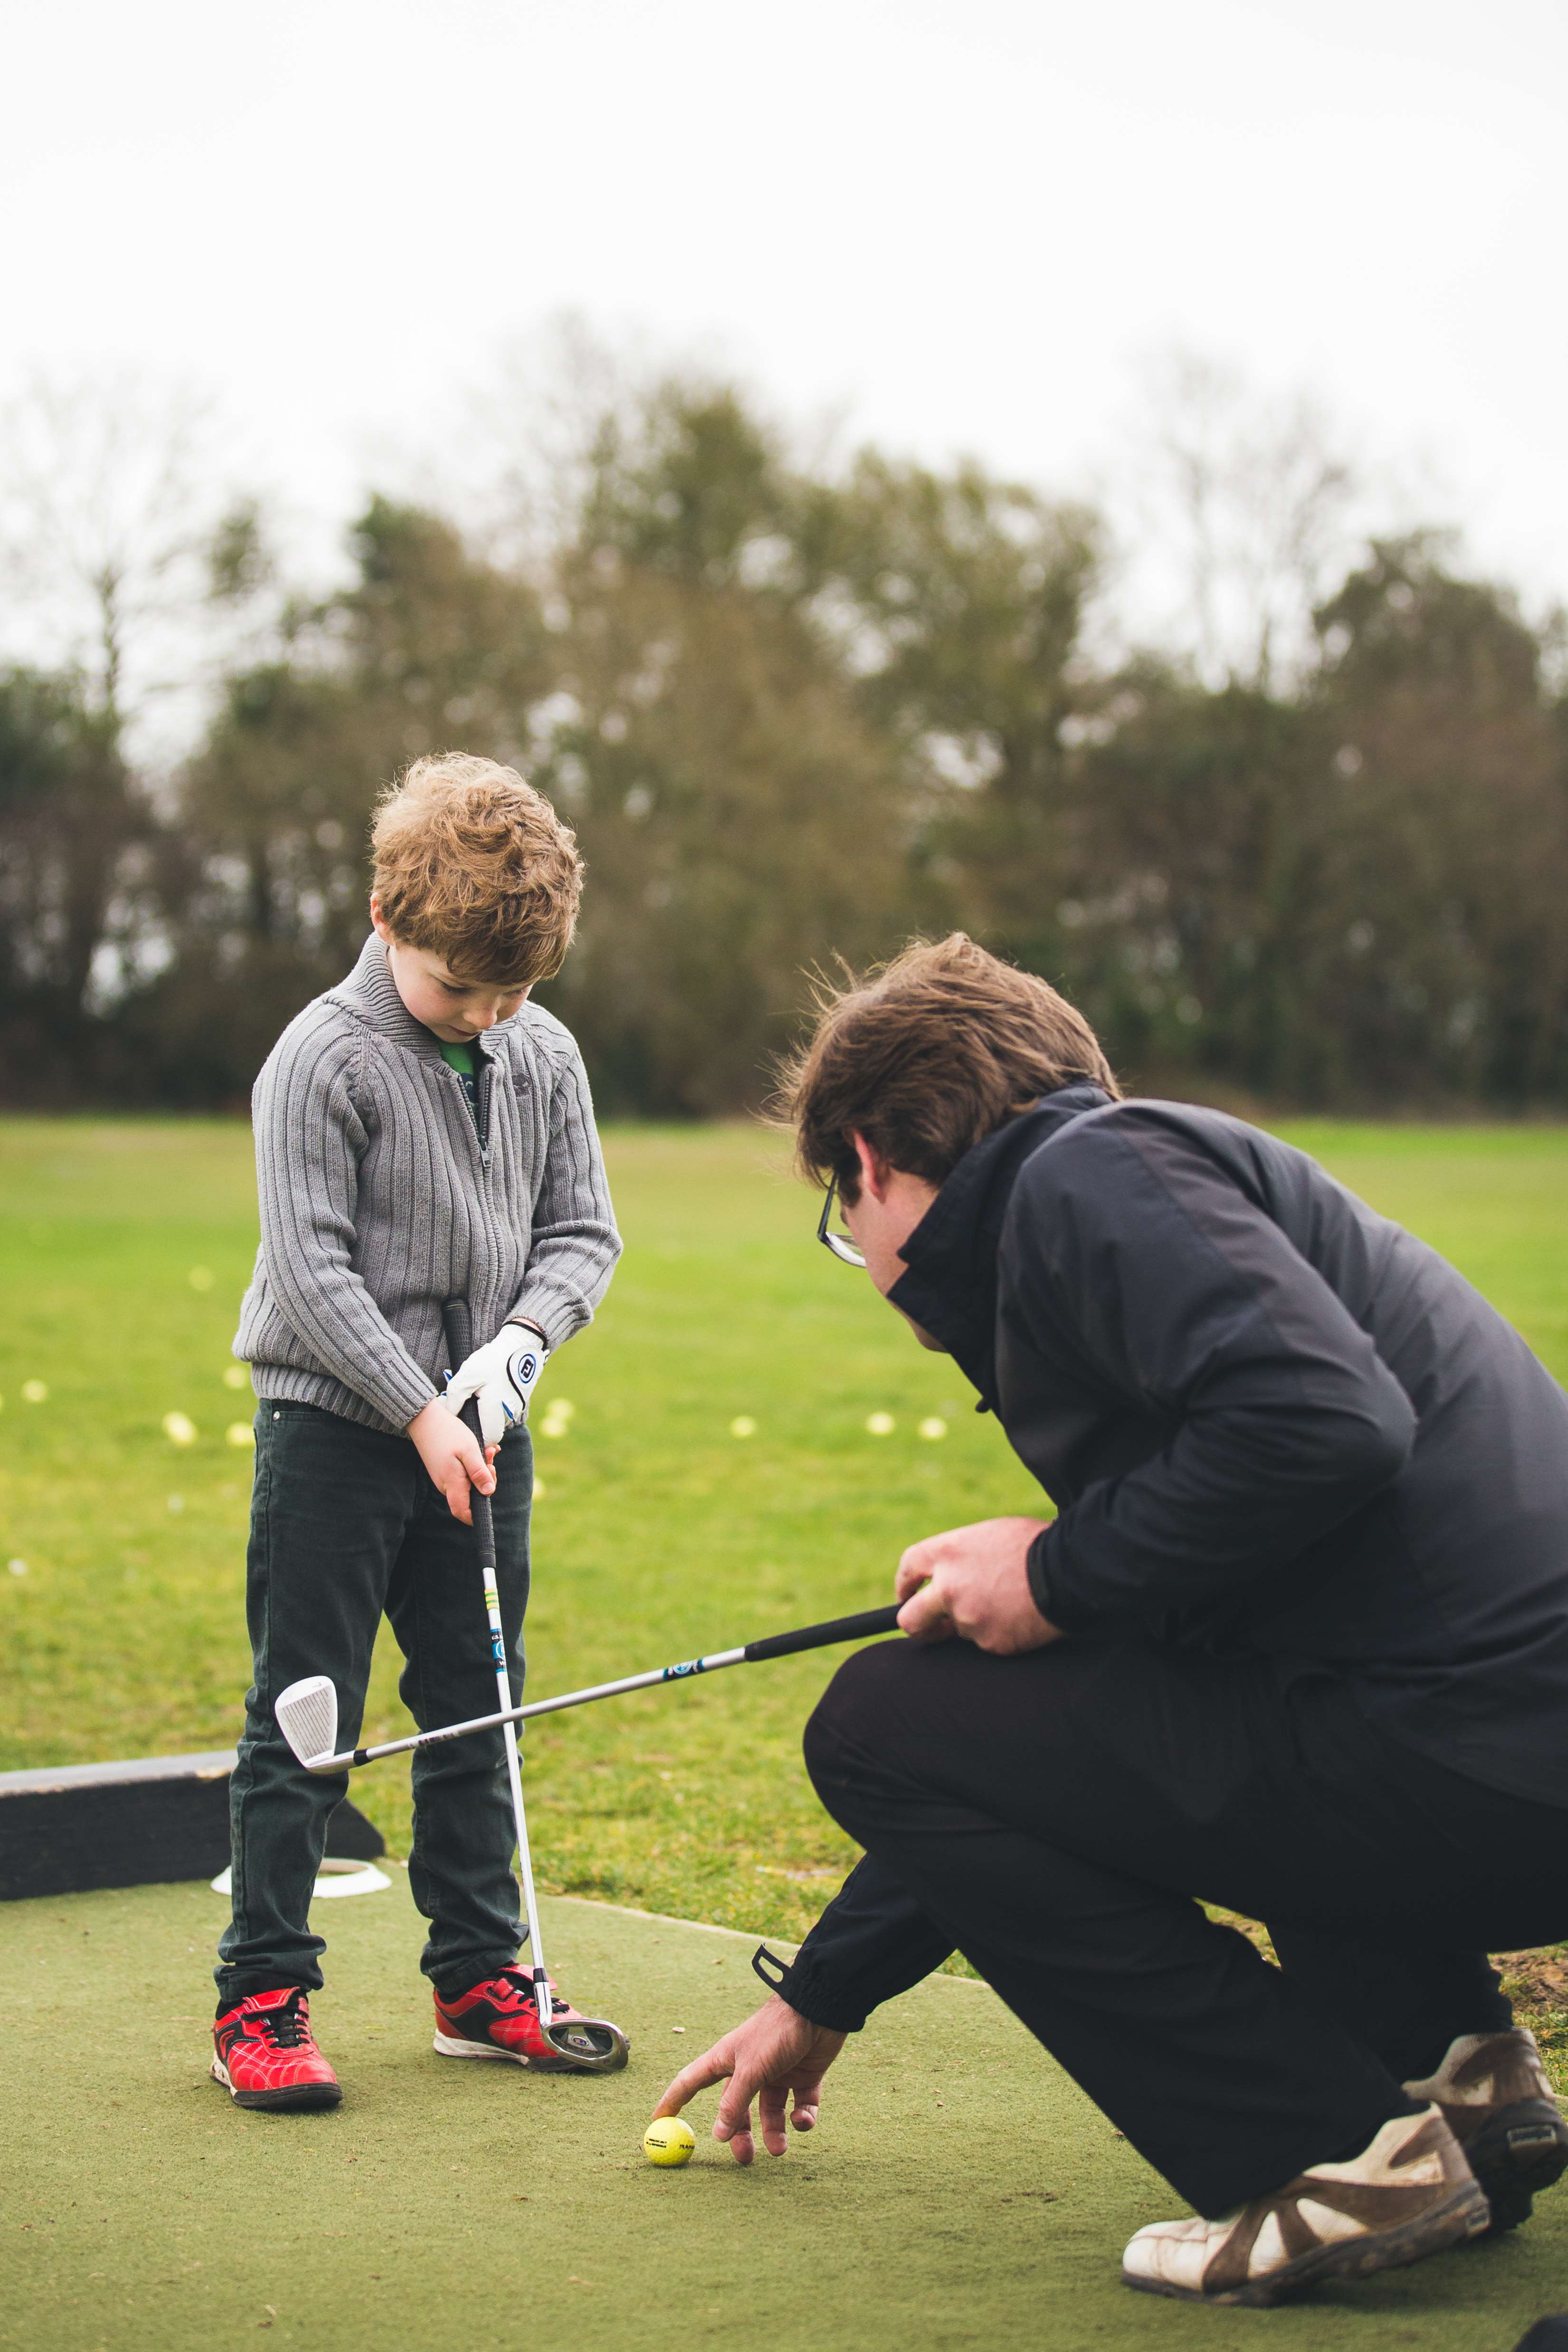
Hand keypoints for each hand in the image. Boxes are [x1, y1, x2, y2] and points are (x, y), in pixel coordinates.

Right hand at [408, 1398, 495, 1525]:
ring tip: (487, 1450)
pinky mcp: (444, 1471)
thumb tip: (488, 1492)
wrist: (425, 1419)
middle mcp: (445, 1485)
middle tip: (491, 1459)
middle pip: (470, 1497)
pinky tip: (480, 1451)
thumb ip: (478, 1473)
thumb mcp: (469, 1451)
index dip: (477, 1514)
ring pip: (468, 1484)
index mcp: (451, 1483)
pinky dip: (474, 1465)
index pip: (463, 1513)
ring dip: (482, 1470)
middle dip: (486, 1481)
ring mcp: (444, 1478)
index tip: (489, 1493)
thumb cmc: (448, 1433)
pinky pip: (463, 1475)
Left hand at [443, 1323, 548, 1446]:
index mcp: (495, 1410)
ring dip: (489, 1414)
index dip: (477, 1439)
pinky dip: (497, 1404)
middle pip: (493, 1431)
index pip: (488, 1439)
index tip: (466, 1428)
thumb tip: (449, 1414)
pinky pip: (506, 1409)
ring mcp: (518, 1406)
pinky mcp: (522, 1398)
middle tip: (468, 1411)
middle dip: (481, 1425)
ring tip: (479, 1396)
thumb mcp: (467, 1376)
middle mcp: (509, 1412)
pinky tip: (490, 1390)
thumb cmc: (493, 1360)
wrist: (521, 1344)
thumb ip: (455, 1398)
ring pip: (500, 1420)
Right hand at [651, 1996, 846, 2164]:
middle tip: (744, 2160)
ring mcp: (777, 2073)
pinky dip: (801, 2118)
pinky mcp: (803, 2077)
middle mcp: (749, 2069)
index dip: (673, 2101)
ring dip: (773, 2132)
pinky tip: (802, 2119)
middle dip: (739, 2134)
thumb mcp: (751, 2069)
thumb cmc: (777, 2032)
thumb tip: (717, 2135)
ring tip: (778, 2149)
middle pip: (736, 2108)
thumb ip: (734, 2103)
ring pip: (770, 2112)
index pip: (691, 2083)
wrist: (819, 2009)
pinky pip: (799, 2106)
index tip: (658, 2123)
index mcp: (727, 2060)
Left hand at [895, 1516, 1060, 1653]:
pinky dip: (1001, 1633)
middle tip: (932, 1628)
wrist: (1068, 1570)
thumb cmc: (1034, 1544)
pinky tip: (1021, 1616)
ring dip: (977, 1621)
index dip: (905, 1585)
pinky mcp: (990, 1642)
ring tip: (1009, 1602)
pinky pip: (988, 1641)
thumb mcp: (989, 1535)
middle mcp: (948, 1587)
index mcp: (947, 1552)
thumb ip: (961, 1558)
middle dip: (917, 1625)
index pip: (909, 1568)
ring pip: (961, 1629)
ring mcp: (968, 1618)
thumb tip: (951, 1577)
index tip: (907, 1595)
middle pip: (910, 1618)